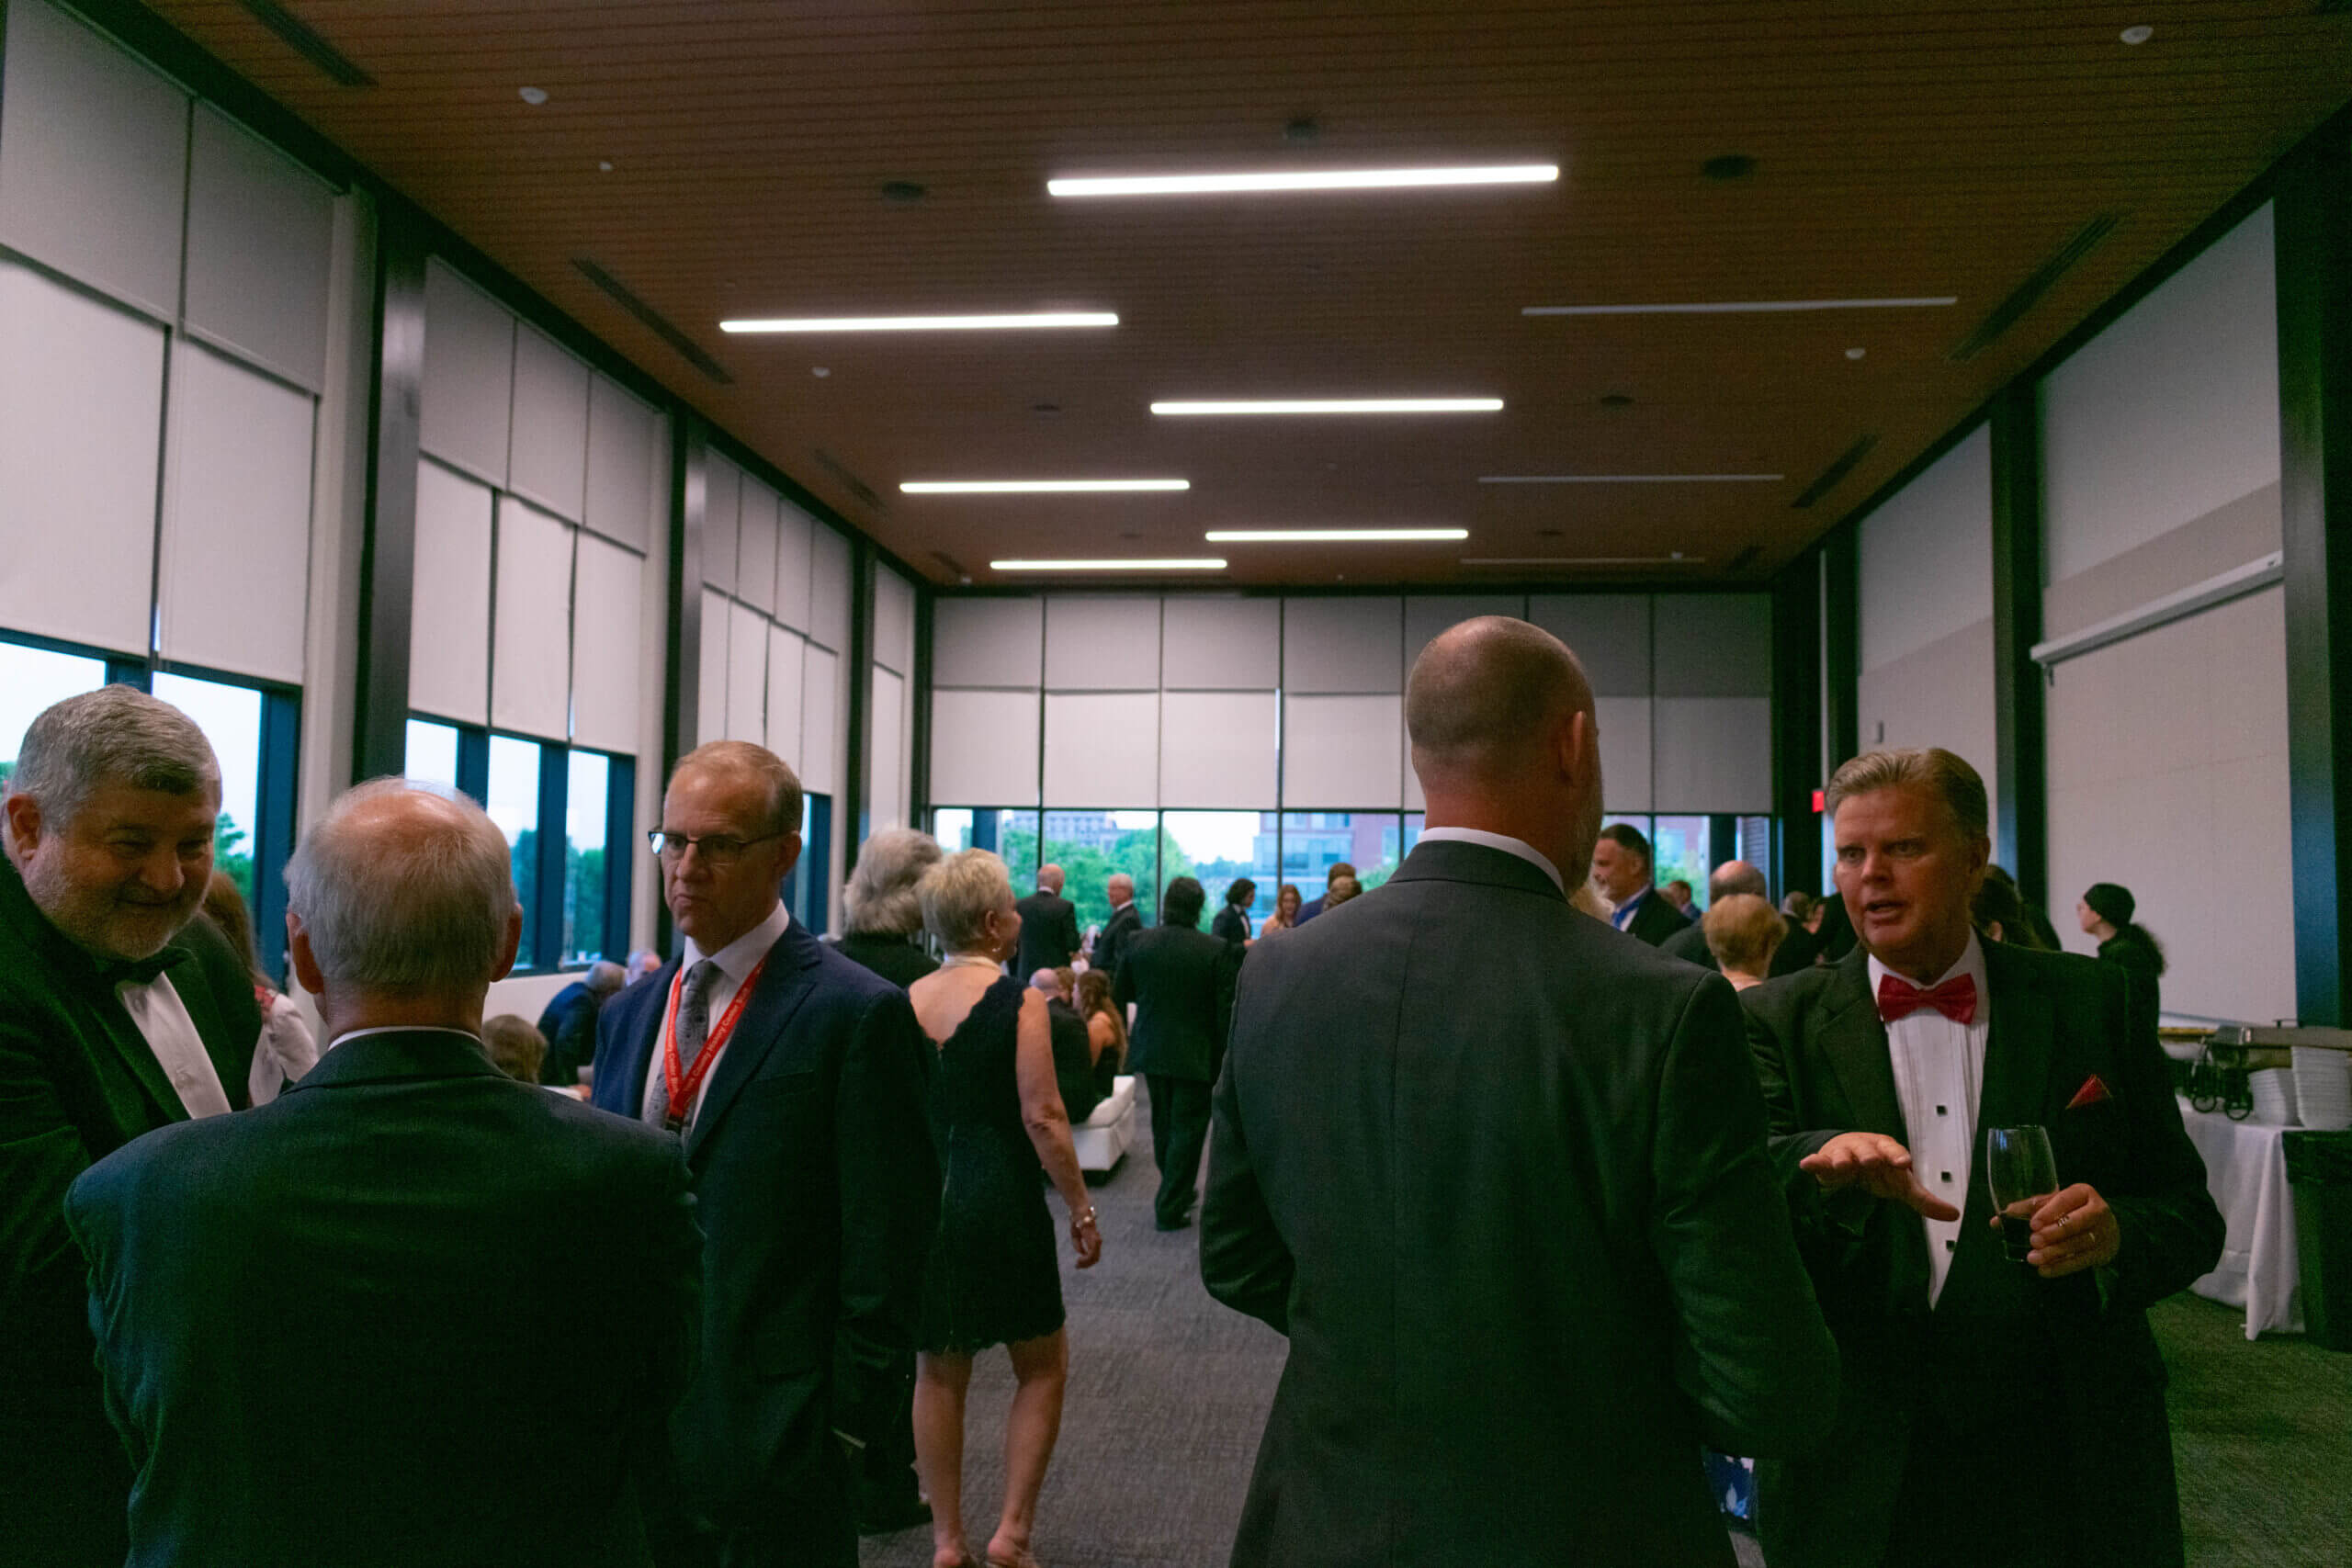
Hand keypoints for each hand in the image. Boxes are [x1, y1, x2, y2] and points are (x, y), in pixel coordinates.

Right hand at [1070, 1210, 1101, 1268]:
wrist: (1079, 1212)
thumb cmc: (1077, 1222)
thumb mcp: (1075, 1235)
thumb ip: (1078, 1245)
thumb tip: (1082, 1253)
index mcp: (1093, 1240)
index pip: (1094, 1255)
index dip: (1087, 1263)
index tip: (1077, 1265)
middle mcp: (1096, 1241)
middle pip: (1095, 1258)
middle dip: (1086, 1265)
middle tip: (1077, 1266)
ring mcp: (1095, 1240)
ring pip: (1094, 1258)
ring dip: (1086, 1263)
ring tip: (1077, 1263)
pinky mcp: (1093, 1240)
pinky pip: (1092, 1254)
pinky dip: (1086, 1259)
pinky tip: (1079, 1259)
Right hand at [1799, 1132, 1961, 1220]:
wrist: (1849, 1158)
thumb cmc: (1880, 1171)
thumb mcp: (1901, 1184)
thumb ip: (1924, 1200)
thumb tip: (1955, 1215)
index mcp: (1887, 1151)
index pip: (1894, 1151)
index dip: (1898, 1156)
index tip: (1903, 1164)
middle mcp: (1866, 1149)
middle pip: (1867, 1150)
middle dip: (1869, 1155)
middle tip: (1871, 1162)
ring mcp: (1844, 1153)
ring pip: (1843, 1154)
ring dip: (1842, 1159)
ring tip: (1842, 1166)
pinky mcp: (1825, 1161)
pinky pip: (1818, 1161)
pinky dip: (1813, 1162)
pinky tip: (1807, 1164)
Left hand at [1989, 1182, 2118, 1277]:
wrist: (2107, 1227)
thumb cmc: (2072, 1211)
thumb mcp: (2054, 1203)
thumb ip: (2028, 1209)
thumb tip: (1998, 1220)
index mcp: (2083, 1192)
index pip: (2065, 1200)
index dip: (2049, 1212)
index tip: (2033, 1224)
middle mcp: (2097, 1211)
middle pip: (2075, 1223)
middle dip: (2052, 1233)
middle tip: (2032, 1241)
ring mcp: (2103, 1233)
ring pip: (2078, 1244)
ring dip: (2054, 1253)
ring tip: (2033, 1258)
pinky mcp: (2103, 1252)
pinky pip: (2081, 1261)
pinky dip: (2061, 1267)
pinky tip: (2044, 1270)